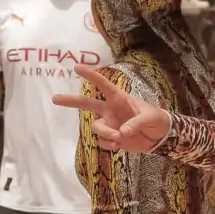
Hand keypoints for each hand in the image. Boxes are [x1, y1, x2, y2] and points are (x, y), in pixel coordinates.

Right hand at [53, 65, 170, 152]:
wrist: (160, 137)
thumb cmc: (156, 119)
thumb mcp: (150, 117)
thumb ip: (135, 123)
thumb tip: (121, 132)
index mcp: (120, 98)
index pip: (103, 85)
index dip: (91, 76)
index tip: (77, 68)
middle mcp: (110, 110)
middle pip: (87, 104)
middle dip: (71, 101)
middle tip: (55, 98)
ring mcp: (110, 124)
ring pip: (96, 128)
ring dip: (105, 133)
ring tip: (119, 137)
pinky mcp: (112, 137)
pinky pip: (103, 141)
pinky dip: (109, 144)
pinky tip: (120, 145)